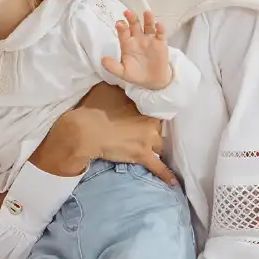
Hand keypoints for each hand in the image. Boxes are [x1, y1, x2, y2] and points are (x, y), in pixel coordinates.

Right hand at [30, 84, 175, 183]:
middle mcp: (150, 122)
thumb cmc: (94, 109)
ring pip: (160, 144)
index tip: (144, 114)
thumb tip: (121, 75)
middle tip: (142, 130)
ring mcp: (148, 140)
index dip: (149, 112)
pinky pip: (158, 167)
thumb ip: (119, 84)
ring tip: (154, 149)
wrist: (85, 131)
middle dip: (153, 129)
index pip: (155, 108)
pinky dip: (166, 175)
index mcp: (144, 105)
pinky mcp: (142, 156)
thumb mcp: (107, 89)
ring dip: (156, 146)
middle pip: (159, 127)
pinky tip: (173, 183)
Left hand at [100, 10, 171, 90]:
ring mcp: (149, 39)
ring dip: (147, 19)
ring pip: (148, 26)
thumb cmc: (135, 74)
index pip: (123, 32)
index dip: (121, 27)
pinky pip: (161, 34)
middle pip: (134, 25)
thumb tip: (102, 59)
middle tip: (128, 12)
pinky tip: (159, 24)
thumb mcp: (122, 72)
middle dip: (131, 18)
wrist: (152, 80)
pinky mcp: (160, 43)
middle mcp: (138, 38)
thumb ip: (112, 66)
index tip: (119, 23)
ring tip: (146, 12)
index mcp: (127, 43)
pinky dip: (160, 28)